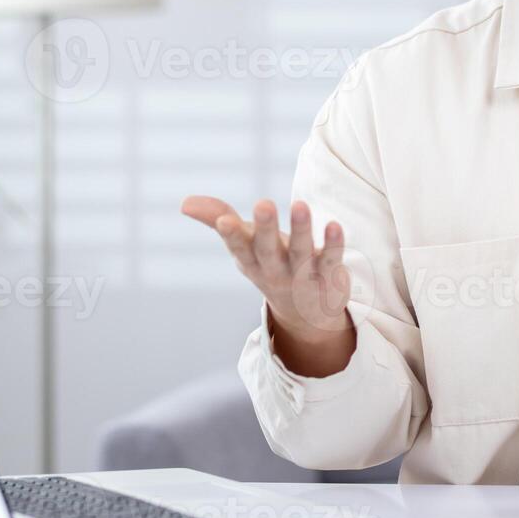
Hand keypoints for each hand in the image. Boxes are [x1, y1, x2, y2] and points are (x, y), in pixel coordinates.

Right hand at [180, 196, 354, 376]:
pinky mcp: (329, 277)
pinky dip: (333, 244)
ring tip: (300, 205)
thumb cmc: (270, 266)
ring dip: (301, 230)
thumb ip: (218, 219)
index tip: (225, 220)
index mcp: (252, 261)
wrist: (308, 315)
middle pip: (268, 250)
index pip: (240, 249)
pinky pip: (331, 260)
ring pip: (301, 252)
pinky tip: (335, 225)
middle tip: (263, 203)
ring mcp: (303, 276)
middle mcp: (275, 270)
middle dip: (266, 228)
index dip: (232, 235)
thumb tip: (184, 202)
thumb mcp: (244, 245)